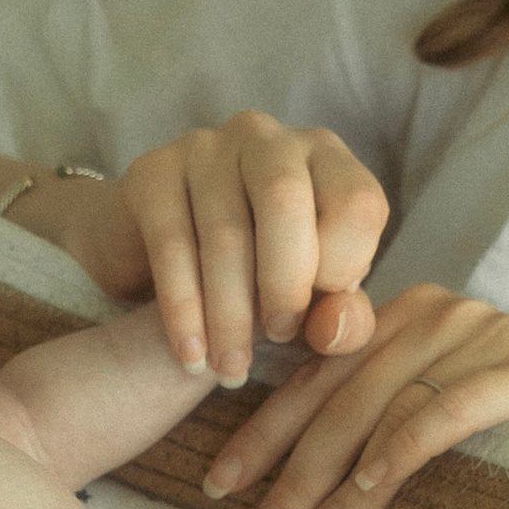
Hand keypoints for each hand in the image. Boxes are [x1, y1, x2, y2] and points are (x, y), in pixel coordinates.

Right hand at [15, 112, 389, 385]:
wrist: (152, 249)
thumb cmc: (254, 275)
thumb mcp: (310, 300)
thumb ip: (342, 318)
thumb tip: (335, 328)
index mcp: (326, 160)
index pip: (356, 202)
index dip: (343, 268)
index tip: (316, 317)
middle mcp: (268, 140)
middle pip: (284, 200)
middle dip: (284, 283)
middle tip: (276, 339)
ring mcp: (205, 147)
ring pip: (224, 231)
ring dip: (229, 313)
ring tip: (229, 368)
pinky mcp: (152, 171)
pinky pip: (171, 243)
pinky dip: (183, 309)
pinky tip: (191, 355)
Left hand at [198, 284, 508, 508]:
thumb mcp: (424, 438)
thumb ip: (364, 428)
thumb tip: (270, 476)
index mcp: (408, 318)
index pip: (318, 371)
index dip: (265, 427)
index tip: (220, 482)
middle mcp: (446, 310)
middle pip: (343, 389)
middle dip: (289, 464)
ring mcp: (493, 332)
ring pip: (386, 402)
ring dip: (337, 474)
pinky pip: (448, 409)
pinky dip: (400, 452)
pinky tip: (365, 494)